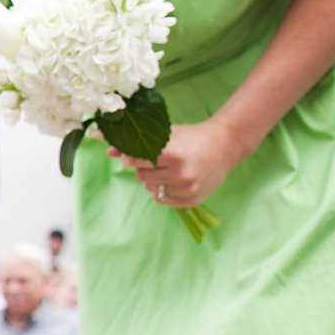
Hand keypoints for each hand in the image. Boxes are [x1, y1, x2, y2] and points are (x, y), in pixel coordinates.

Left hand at [109, 120, 245, 208]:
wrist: (225, 145)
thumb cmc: (192, 137)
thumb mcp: (167, 135)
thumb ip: (138, 143)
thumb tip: (109, 150)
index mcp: (174, 154)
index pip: (136, 160)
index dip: (129, 158)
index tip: (129, 155)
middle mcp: (181, 173)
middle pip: (141, 175)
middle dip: (141, 168)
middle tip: (152, 161)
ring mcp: (187, 188)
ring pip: (150, 188)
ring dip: (150, 180)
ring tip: (163, 169)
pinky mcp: (192, 199)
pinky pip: (162, 200)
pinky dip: (160, 191)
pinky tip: (168, 180)